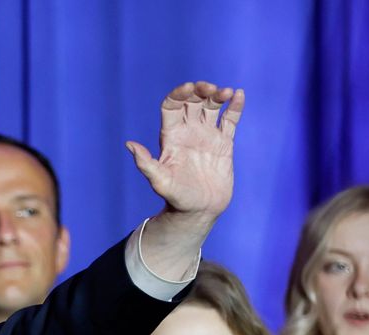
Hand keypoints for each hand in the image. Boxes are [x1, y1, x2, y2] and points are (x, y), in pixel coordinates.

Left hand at [127, 81, 242, 218]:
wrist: (199, 211)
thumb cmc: (176, 198)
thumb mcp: (160, 181)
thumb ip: (146, 163)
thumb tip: (129, 144)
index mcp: (171, 137)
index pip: (172, 106)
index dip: (179, 94)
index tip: (189, 88)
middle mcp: (188, 132)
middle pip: (192, 102)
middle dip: (200, 90)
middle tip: (210, 88)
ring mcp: (207, 136)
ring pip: (211, 107)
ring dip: (218, 95)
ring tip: (227, 92)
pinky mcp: (224, 143)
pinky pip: (230, 120)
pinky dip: (234, 106)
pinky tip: (238, 95)